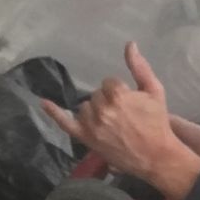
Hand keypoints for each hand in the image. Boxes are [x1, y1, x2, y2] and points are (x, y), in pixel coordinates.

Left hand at [41, 44, 182, 185]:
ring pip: (85, 107)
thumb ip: (140, 67)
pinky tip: (43, 102)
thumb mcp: (154, 91)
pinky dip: (53, 113)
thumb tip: (130, 44)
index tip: (130, 102)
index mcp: (117, 95)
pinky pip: (65, 123)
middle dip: (108, 100)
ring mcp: (91, 125)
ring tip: (112, 122)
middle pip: (96, 95)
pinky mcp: (86, 138)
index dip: (120, 90)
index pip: (108, 83)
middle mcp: (101, 109)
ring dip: (95, 110)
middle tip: (124, 115)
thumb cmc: (156, 122)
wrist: (156, 155)